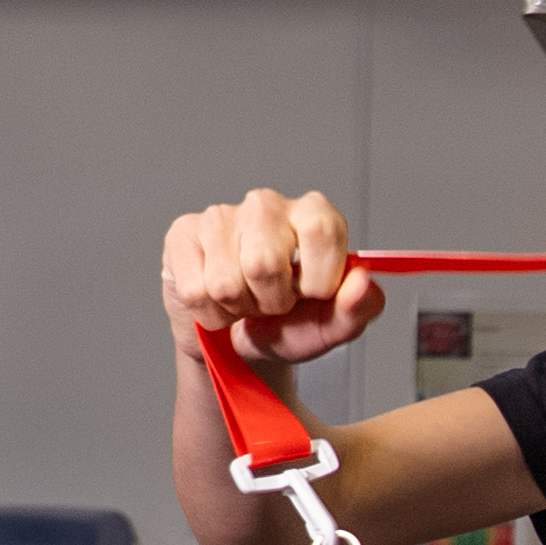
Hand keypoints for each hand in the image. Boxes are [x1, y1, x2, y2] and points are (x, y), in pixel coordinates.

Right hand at [163, 188, 383, 366]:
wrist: (237, 340)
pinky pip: (194, 291)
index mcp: (314, 214)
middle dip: (270, 302)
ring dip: (239, 310)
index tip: (312, 294)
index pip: (321, 231)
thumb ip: (359, 308)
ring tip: (247, 302)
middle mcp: (267, 204)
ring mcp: (221, 216)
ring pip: (226, 282)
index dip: (317, 280)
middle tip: (273, 303)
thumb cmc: (289, 323)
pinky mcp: (183, 235)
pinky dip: (210, 314)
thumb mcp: (332, 325)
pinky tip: (218, 302)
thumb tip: (363, 284)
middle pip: (264, 263)